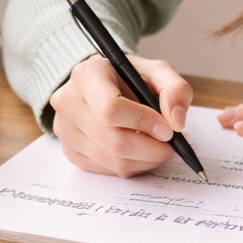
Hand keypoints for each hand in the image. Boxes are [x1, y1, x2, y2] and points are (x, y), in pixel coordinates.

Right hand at [50, 53, 191, 176]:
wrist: (103, 86)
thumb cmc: (129, 78)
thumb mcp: (157, 72)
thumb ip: (175, 89)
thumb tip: (177, 122)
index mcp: (86, 75)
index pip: (111, 109)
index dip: (144, 123)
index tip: (168, 129)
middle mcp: (68, 103)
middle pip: (114, 141)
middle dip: (152, 149)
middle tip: (173, 144)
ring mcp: (65, 130)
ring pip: (113, 161)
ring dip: (147, 160)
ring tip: (162, 147)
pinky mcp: (70, 151)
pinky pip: (108, 170)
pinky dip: (134, 165)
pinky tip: (142, 151)